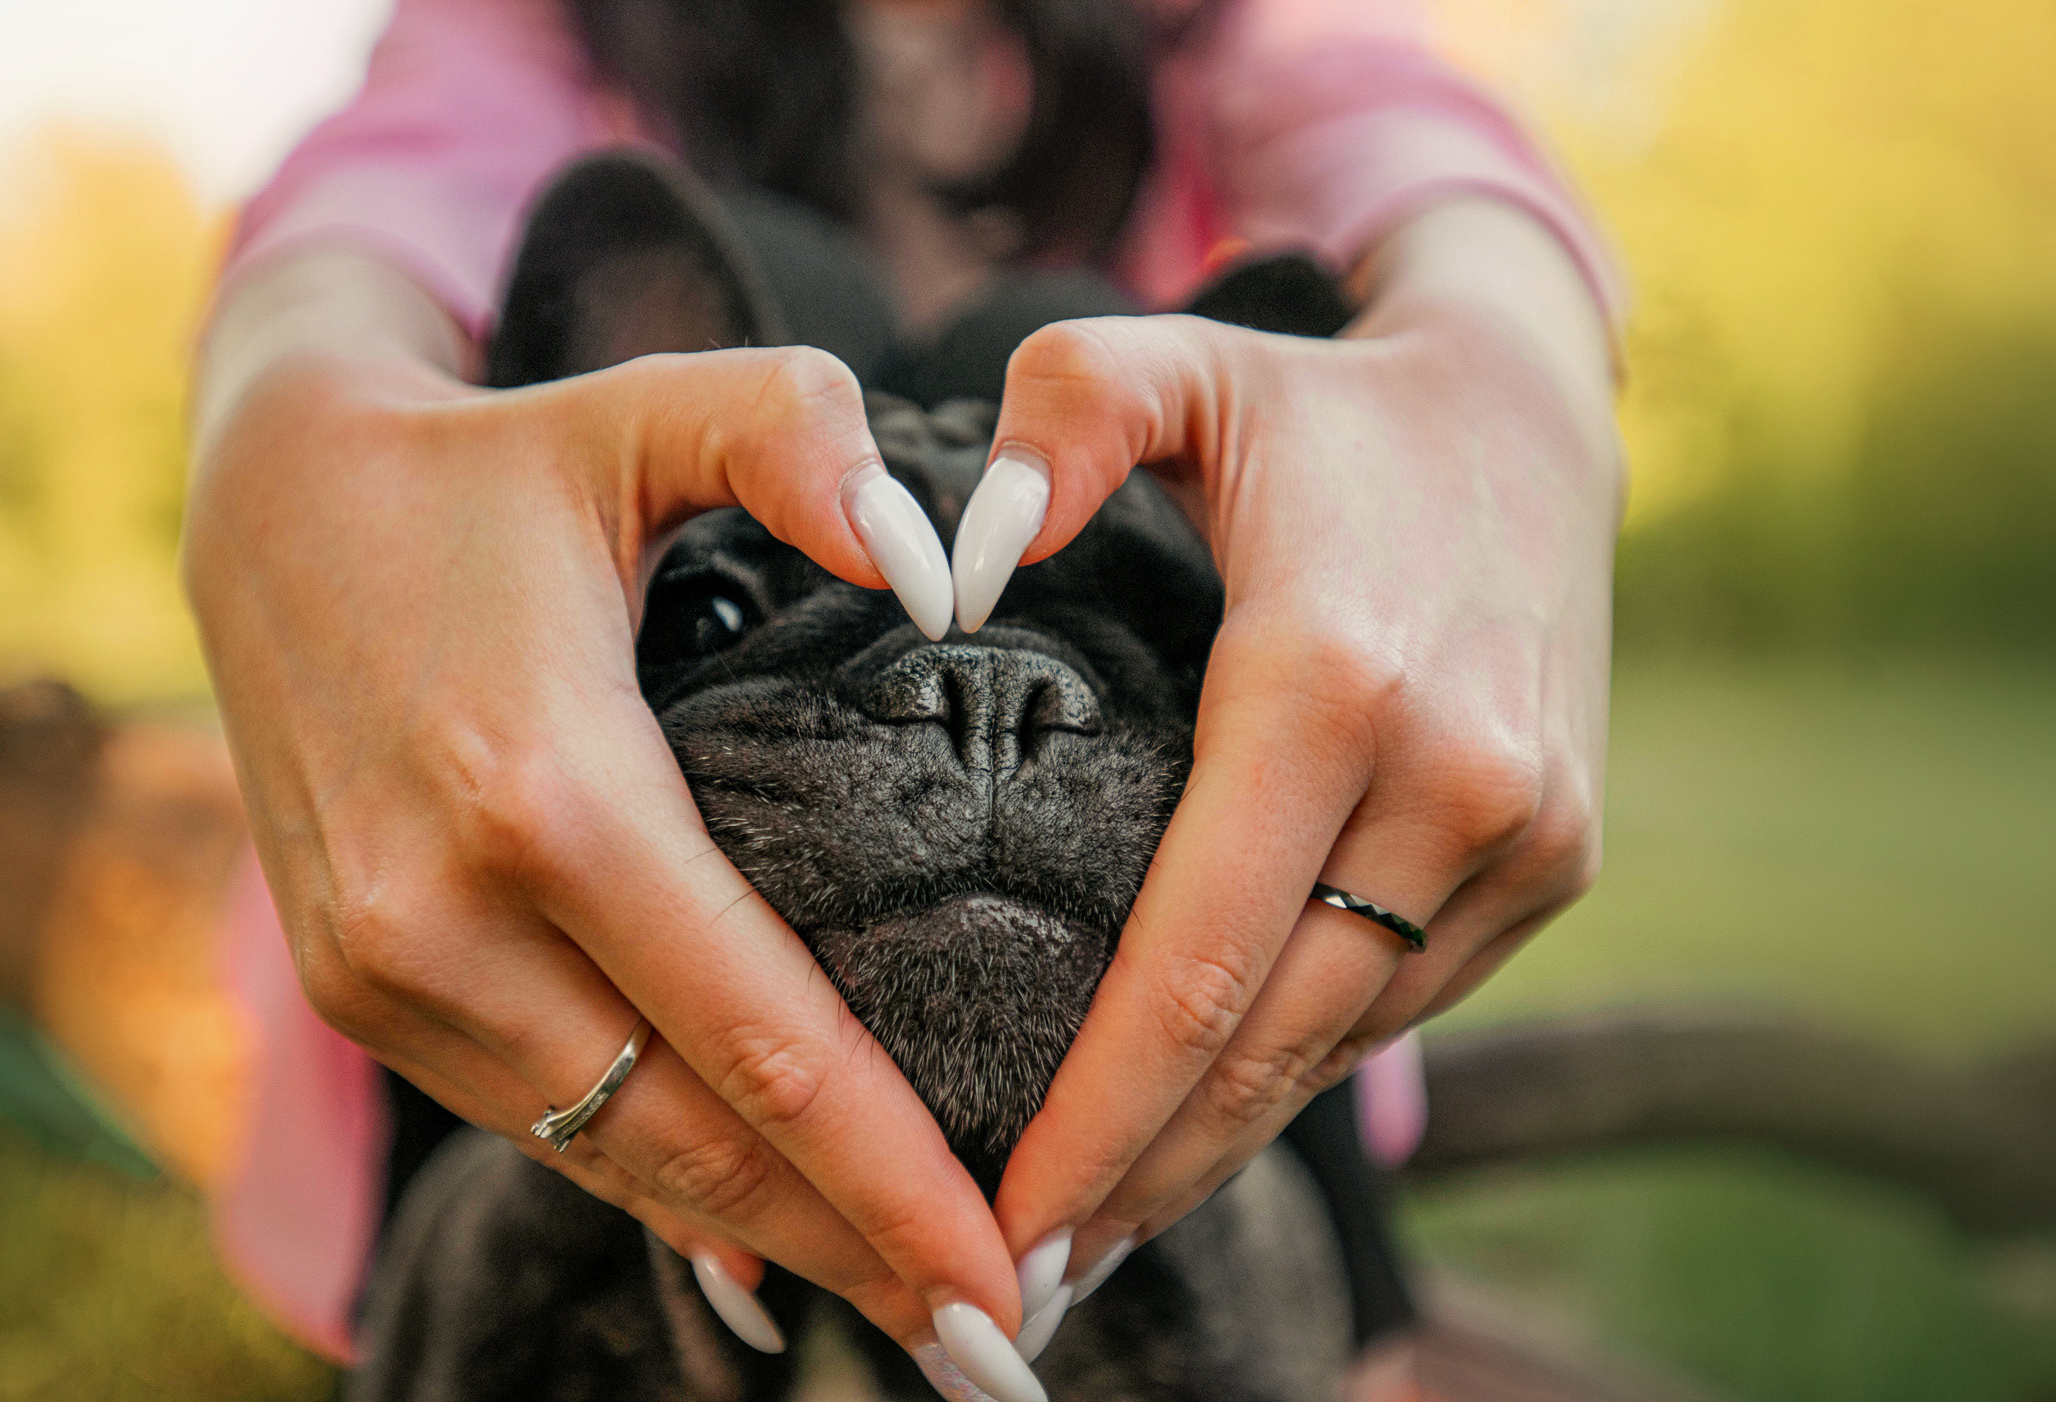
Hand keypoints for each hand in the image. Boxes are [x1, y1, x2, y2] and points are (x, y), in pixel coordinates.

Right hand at [186, 252, 1021, 1355]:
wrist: (267, 511)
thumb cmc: (496, 468)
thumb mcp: (647, 409)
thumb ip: (802, 440)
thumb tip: (947, 569)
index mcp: (540, 787)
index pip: (758, 1032)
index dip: (891, 1172)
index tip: (1007, 1270)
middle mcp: (444, 915)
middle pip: (692, 1139)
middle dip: (857, 1254)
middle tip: (1000, 1341)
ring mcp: (386, 970)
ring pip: (612, 1157)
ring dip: (766, 1244)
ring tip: (908, 1308)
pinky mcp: (364, 989)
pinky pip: (540, 1124)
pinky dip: (659, 1192)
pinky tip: (763, 1244)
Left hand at [959, 202, 1624, 1299]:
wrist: (1529, 420)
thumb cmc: (1313, 410)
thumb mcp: (1167, 364)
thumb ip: (1054, 423)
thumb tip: (949, 575)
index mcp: (1336, 677)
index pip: (1197, 956)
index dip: (1097, 1112)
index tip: (1002, 1218)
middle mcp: (1457, 777)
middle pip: (1268, 1039)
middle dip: (1139, 1179)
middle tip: (1013, 1286)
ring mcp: (1526, 833)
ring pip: (1342, 1043)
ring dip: (1217, 1150)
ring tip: (1092, 1238)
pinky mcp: (1555, 859)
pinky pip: (1401, 1000)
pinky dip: (1297, 1075)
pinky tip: (1210, 1127)